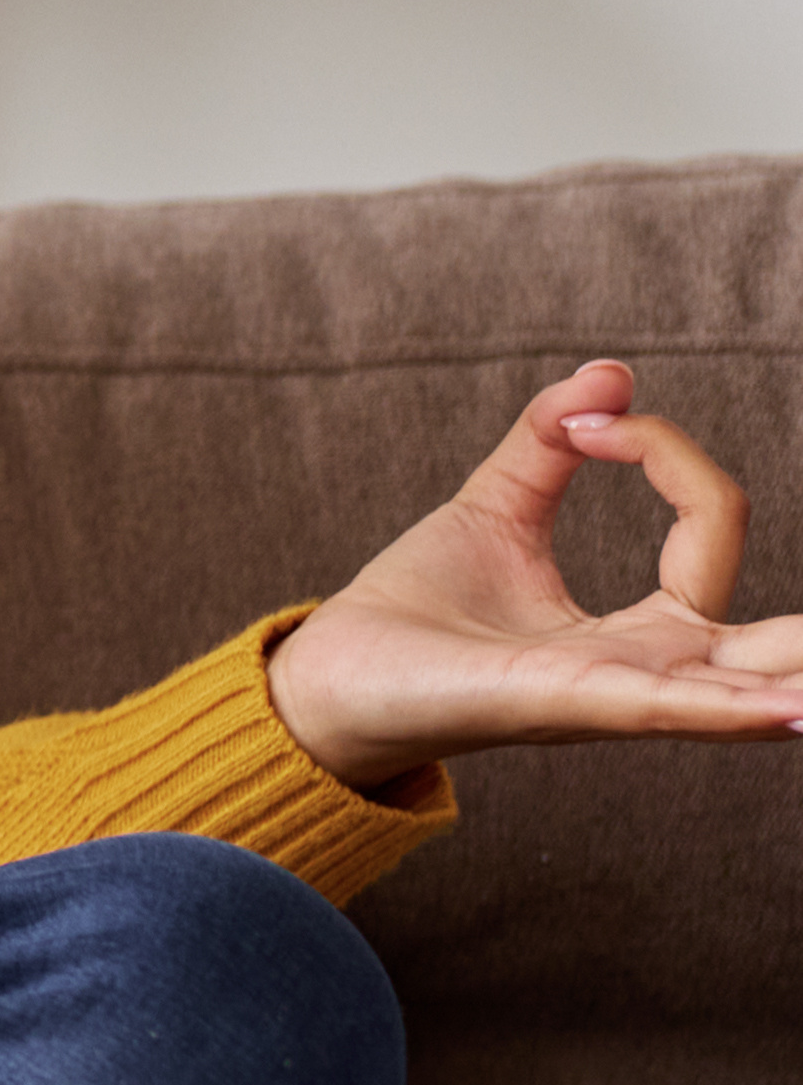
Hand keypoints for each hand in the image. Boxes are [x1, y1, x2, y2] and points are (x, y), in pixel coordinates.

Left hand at [263, 359, 802, 795]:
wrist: (329, 674)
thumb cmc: (414, 612)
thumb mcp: (496, 507)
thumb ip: (549, 440)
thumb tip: (610, 372)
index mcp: (644, 628)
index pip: (714, 521)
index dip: (662, 450)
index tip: (588, 419)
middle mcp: (650, 667)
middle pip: (777, 645)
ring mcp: (616, 692)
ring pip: (746, 687)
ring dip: (798, 683)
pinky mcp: (566, 704)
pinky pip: (667, 707)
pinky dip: (732, 708)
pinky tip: (789, 712)